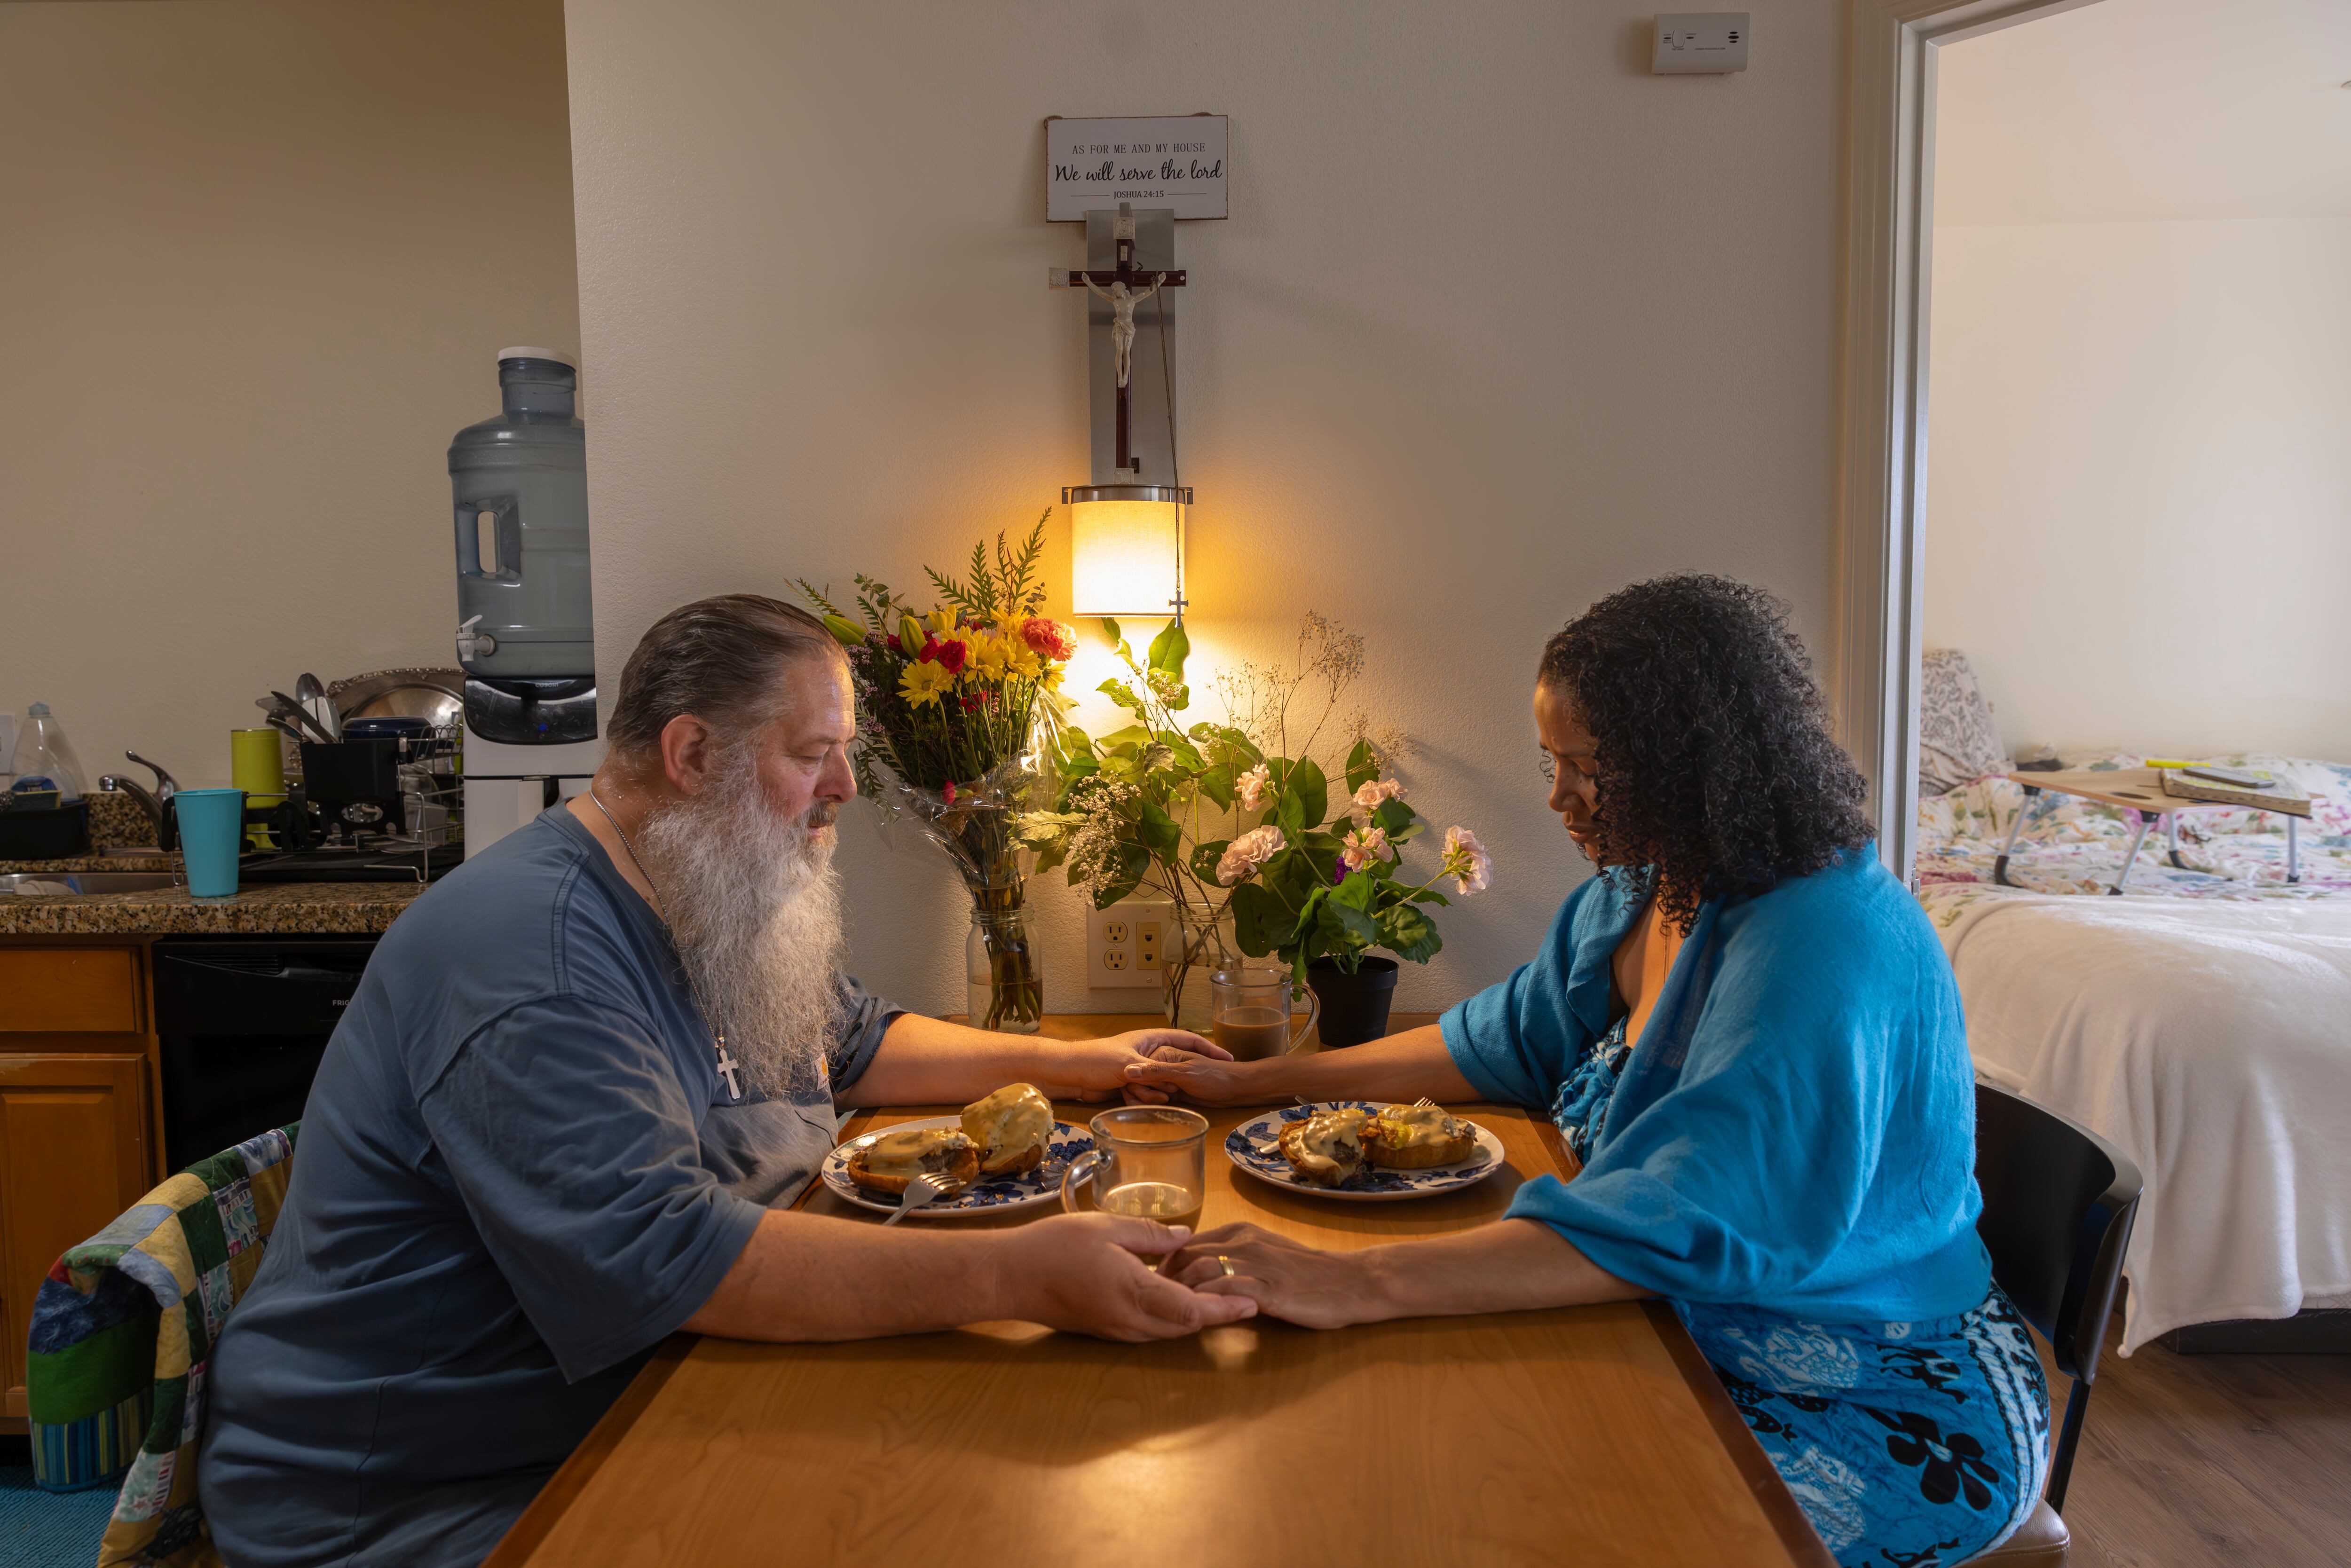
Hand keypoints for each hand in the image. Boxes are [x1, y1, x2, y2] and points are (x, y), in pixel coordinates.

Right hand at [992, 1213, 1257, 1341]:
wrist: (1009, 1277)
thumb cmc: (1054, 1247)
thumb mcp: (1105, 1227)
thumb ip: (1149, 1234)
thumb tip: (1185, 1238)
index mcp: (1133, 1292)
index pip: (1191, 1310)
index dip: (1224, 1309)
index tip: (1251, 1303)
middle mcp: (1129, 1320)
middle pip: (1185, 1327)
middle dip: (1217, 1315)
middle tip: (1245, 1298)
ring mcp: (1116, 1330)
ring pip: (1168, 1332)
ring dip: (1194, 1318)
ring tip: (1219, 1298)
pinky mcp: (1106, 1330)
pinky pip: (1149, 1330)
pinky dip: (1171, 1318)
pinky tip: (1177, 1297)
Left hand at [1042, 1028, 1232, 1103]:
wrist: (1071, 1072)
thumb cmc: (1097, 1060)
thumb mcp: (1127, 1065)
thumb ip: (1151, 1072)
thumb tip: (1172, 1082)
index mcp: (1152, 1038)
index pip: (1188, 1039)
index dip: (1209, 1048)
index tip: (1227, 1060)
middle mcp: (1150, 1051)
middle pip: (1177, 1063)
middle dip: (1183, 1079)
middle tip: (1197, 1089)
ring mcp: (1142, 1067)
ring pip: (1162, 1081)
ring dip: (1159, 1092)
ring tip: (1165, 1099)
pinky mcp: (1132, 1082)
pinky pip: (1148, 1092)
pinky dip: (1147, 1098)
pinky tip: (1148, 1104)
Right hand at [1119, 1048, 1283, 1106]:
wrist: (1235, 1089)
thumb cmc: (1214, 1077)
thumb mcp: (1184, 1073)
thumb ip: (1156, 1072)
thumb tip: (1128, 1070)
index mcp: (1163, 1053)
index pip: (1137, 1068)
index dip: (1140, 1082)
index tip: (1153, 1091)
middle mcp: (1162, 1064)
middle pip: (1139, 1081)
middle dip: (1144, 1093)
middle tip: (1163, 1100)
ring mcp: (1167, 1079)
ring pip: (1146, 1091)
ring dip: (1149, 1101)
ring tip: (1165, 1104)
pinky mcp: (1173, 1092)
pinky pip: (1156, 1099)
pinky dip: (1155, 1106)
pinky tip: (1158, 1110)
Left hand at [1164, 1223, 1388, 1329]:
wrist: (1349, 1281)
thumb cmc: (1306, 1272)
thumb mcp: (1265, 1254)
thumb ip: (1234, 1257)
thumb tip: (1198, 1271)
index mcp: (1240, 1232)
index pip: (1189, 1242)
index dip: (1167, 1264)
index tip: (1157, 1285)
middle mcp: (1244, 1242)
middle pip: (1188, 1255)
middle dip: (1166, 1279)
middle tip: (1156, 1303)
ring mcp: (1256, 1265)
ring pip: (1202, 1271)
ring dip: (1181, 1292)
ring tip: (1172, 1312)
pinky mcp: (1268, 1290)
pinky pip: (1226, 1293)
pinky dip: (1205, 1304)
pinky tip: (1198, 1317)